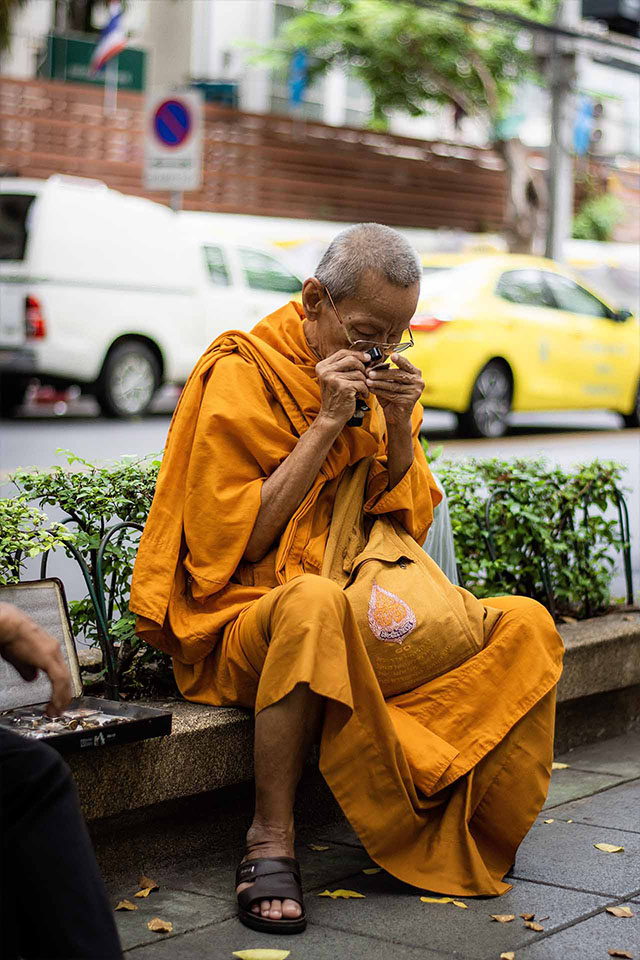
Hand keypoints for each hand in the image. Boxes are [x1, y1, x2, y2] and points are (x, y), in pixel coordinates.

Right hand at [0, 602, 72, 716]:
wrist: (7, 624)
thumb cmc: (9, 635)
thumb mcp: (18, 656)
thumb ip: (27, 668)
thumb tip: (32, 678)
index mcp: (49, 648)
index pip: (61, 671)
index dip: (61, 687)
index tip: (57, 700)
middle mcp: (54, 649)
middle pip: (66, 676)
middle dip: (64, 695)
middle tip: (59, 709)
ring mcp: (53, 652)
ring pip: (65, 679)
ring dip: (62, 697)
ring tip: (56, 711)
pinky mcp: (48, 657)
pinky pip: (59, 680)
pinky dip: (59, 694)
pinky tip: (55, 704)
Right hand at [315, 349, 369, 427]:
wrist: (331, 416)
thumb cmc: (336, 397)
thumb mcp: (334, 378)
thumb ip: (343, 367)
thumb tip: (365, 356)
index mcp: (322, 366)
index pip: (342, 353)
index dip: (357, 354)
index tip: (367, 358)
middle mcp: (325, 371)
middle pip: (351, 359)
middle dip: (363, 367)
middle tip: (367, 376)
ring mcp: (333, 379)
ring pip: (358, 372)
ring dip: (364, 381)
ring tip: (363, 389)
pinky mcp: (343, 387)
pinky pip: (361, 383)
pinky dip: (365, 390)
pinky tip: (363, 395)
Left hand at [366, 353, 423, 427]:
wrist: (397, 416)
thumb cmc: (393, 396)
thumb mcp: (390, 381)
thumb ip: (384, 372)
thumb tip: (371, 364)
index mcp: (415, 373)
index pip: (406, 364)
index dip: (399, 359)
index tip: (391, 355)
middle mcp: (418, 381)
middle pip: (399, 375)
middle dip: (382, 373)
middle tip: (370, 372)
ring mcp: (415, 392)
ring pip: (394, 385)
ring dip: (379, 383)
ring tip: (368, 381)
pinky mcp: (409, 401)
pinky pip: (392, 395)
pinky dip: (380, 391)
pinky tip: (371, 389)